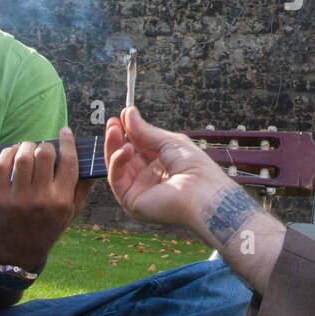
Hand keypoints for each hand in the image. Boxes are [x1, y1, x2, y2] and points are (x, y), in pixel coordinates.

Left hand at [0, 127, 91, 268]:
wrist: (19, 252)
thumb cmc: (49, 228)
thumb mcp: (72, 213)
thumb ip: (82, 188)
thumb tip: (91, 161)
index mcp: (62, 201)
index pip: (69, 162)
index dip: (67, 141)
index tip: (65, 131)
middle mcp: (42, 199)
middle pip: (45, 154)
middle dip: (45, 145)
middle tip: (44, 148)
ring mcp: (18, 199)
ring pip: (23, 157)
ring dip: (26, 146)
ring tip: (28, 148)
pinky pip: (1, 166)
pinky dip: (8, 153)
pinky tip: (13, 152)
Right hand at [104, 107, 237, 228]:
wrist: (202, 191)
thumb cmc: (194, 167)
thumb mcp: (169, 142)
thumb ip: (145, 131)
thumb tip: (128, 113)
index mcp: (162, 166)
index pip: (139, 148)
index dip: (129, 132)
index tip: (122, 114)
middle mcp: (150, 179)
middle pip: (126, 158)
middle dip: (117, 139)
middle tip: (112, 122)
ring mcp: (140, 191)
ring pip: (118, 169)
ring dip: (113, 148)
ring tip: (114, 131)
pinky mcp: (132, 202)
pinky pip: (117, 181)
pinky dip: (117, 163)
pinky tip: (125, 149)